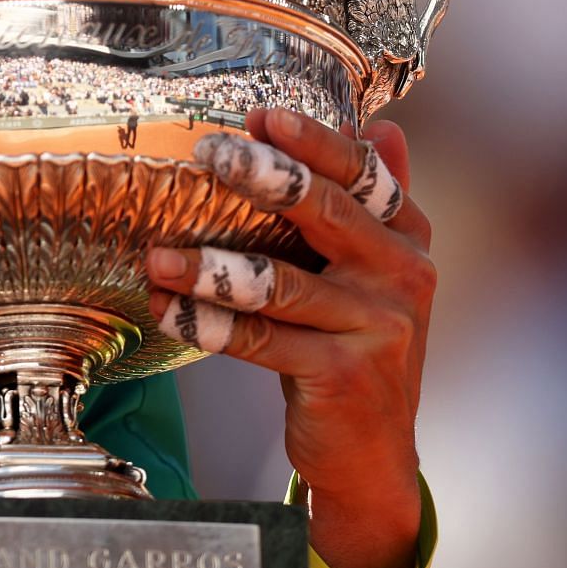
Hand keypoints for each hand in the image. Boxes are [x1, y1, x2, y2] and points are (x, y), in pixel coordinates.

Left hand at [147, 107, 432, 567]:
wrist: (372, 451)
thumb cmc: (355, 344)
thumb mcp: (375, 271)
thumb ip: (373, 201)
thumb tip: (379, 123)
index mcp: (407, 237)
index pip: (362, 174)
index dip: (312, 142)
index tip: (259, 117)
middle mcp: (402, 275)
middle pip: (326, 213)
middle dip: (264, 179)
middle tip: (208, 156)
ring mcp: (377, 327)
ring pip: (281, 283)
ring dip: (211, 267)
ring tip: (159, 254)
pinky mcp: (342, 375)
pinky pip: (261, 341)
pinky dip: (207, 324)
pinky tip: (165, 308)